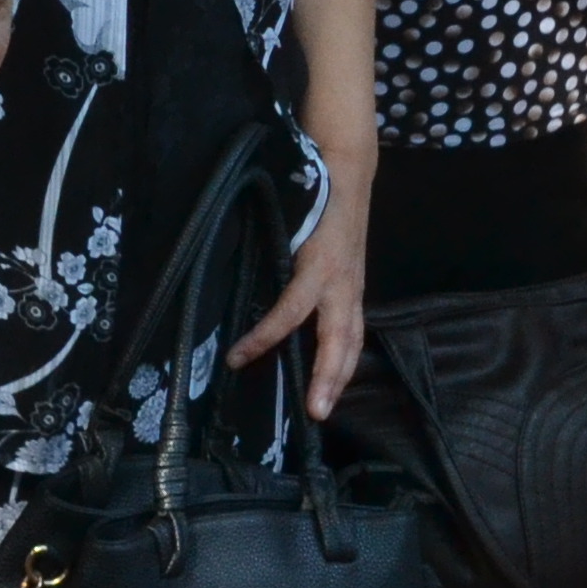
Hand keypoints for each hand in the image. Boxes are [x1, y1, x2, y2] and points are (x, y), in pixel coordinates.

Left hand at [229, 180, 368, 416]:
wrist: (349, 174)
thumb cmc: (311, 197)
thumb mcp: (287, 221)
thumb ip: (267, 251)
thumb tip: (229, 280)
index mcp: (318, 266)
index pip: (290, 311)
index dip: (264, 337)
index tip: (236, 358)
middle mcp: (340, 283)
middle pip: (339, 340)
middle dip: (329, 378)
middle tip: (315, 413)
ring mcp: (353, 288)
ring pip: (353, 341)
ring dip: (342, 377)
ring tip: (326, 407)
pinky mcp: (357, 290)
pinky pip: (355, 330)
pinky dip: (347, 357)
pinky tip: (335, 378)